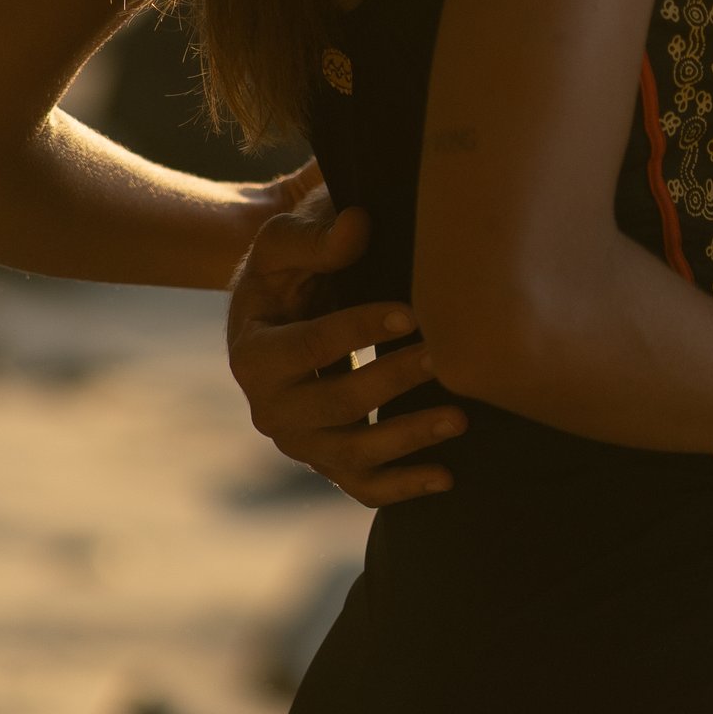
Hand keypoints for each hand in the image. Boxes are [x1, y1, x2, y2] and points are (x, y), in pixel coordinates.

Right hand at [227, 193, 461, 505]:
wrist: (280, 308)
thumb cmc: (288, 267)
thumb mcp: (283, 242)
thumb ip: (313, 236)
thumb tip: (357, 226)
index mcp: (252, 355)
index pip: (309, 346)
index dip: (360, 330)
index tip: (412, 313)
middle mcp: (270, 408)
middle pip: (335, 405)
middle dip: (391, 383)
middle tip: (443, 359)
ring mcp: (300, 441)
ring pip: (353, 454)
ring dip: (407, 438)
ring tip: (460, 417)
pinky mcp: (329, 458)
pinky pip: (363, 484)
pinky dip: (402, 487)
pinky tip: (447, 476)